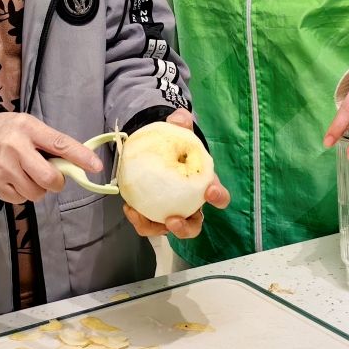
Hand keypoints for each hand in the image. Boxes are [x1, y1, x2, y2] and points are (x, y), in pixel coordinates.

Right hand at [0, 113, 101, 204]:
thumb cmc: (7, 130)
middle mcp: (15, 148)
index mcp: (28, 128)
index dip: (80, 156)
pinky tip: (14, 179)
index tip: (96, 166)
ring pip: (36, 193)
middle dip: (56, 182)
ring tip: (28, 175)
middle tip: (53, 177)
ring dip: (38, 189)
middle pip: (49, 178)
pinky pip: (20, 199)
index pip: (60, 144)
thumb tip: (77, 161)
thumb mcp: (28, 125)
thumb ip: (50, 141)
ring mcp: (3, 168)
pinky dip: (22, 193)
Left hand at [122, 110, 230, 239]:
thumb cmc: (174, 145)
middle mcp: (191, 205)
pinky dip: (139, 220)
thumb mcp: (179, 131)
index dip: (218, 197)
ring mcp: (173, 212)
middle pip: (195, 225)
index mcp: (204, 186)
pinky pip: (148, 223)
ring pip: (168, 229)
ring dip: (157, 228)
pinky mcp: (155, 215)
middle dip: (186, 228)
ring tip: (141, 217)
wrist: (157, 151)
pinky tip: (128, 208)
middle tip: (173, 220)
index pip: (219, 196)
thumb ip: (180, 124)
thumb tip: (180, 118)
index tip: (210, 191)